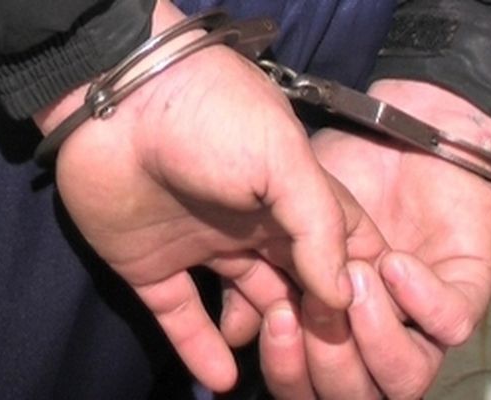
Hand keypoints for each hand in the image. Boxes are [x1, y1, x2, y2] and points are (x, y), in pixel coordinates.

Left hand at [33, 1, 386, 391]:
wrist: (115, 101)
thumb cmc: (212, 120)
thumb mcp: (283, 157)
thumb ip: (320, 223)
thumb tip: (343, 295)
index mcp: (291, 199)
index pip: (342, 249)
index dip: (359, 284)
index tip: (375, 323)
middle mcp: (254, 228)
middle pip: (298, 287)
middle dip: (314, 320)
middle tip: (321, 356)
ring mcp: (205, 248)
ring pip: (247, 308)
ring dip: (264, 337)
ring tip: (273, 358)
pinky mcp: (155, 268)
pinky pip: (183, 318)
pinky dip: (202, 349)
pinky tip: (222, 379)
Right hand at [249, 80, 490, 398]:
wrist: (398, 128)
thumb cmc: (339, 178)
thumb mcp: (281, 221)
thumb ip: (255, 277)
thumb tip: (235, 333)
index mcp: (332, 328)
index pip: (307, 381)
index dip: (288, 366)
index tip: (275, 317)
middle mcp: (377, 336)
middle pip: (353, 393)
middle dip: (327, 361)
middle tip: (310, 307)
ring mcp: (422, 321)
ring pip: (405, 379)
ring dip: (375, 340)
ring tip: (355, 281)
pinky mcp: (465, 293)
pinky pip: (448, 325)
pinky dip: (421, 301)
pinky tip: (394, 264)